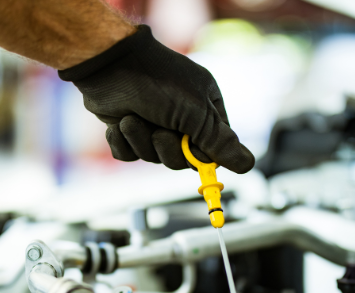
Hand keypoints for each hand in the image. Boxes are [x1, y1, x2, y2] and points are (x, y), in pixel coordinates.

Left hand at [59, 25, 254, 173]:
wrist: (106, 66)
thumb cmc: (156, 82)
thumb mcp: (195, 112)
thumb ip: (219, 141)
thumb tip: (248, 164)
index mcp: (205, 108)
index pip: (214, 147)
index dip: (202, 156)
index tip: (193, 155)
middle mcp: (181, 117)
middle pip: (182, 159)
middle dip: (167, 149)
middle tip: (159, 131)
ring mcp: (153, 123)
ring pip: (153, 157)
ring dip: (141, 141)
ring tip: (133, 119)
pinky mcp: (128, 130)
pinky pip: (129, 154)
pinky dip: (123, 143)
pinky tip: (119, 124)